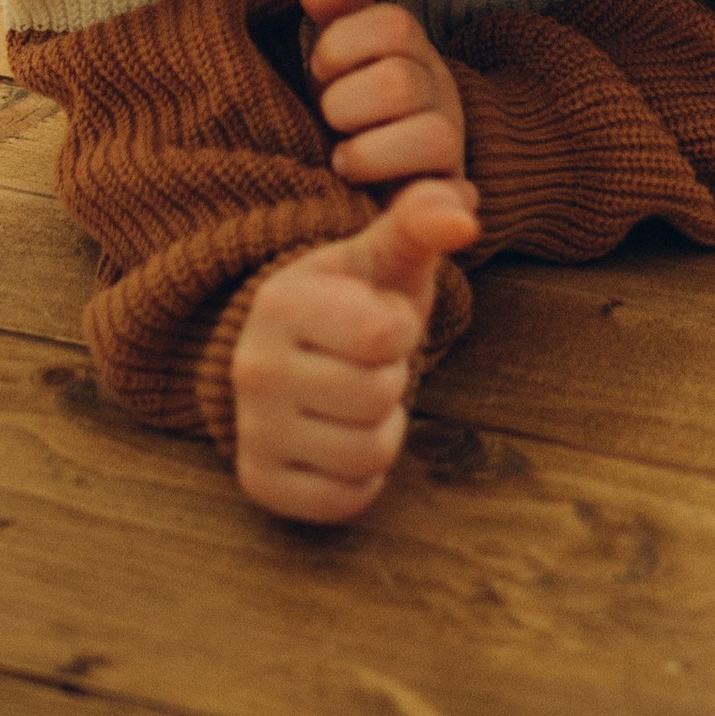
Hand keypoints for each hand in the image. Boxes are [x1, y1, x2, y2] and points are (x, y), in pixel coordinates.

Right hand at [231, 177, 479, 522]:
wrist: (296, 355)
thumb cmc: (355, 299)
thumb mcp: (384, 254)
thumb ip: (421, 220)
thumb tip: (463, 217)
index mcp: (279, 302)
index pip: (382, 333)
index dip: (400, 328)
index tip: (376, 318)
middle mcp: (252, 368)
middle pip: (377, 394)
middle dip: (390, 377)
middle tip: (364, 362)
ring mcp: (251, 429)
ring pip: (368, 452)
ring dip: (380, 427)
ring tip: (354, 397)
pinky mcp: (261, 482)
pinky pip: (345, 498)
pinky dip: (360, 476)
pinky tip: (340, 438)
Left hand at [300, 0, 466, 186]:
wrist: (390, 178)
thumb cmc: (356, 106)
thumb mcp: (343, 56)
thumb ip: (338, 13)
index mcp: (414, 52)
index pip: (394, 24)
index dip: (344, 43)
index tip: (321, 68)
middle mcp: (440, 92)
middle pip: (401, 81)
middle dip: (347, 101)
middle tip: (329, 119)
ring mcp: (451, 142)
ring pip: (433, 135)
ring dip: (368, 151)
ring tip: (341, 160)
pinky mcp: (452, 193)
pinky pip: (451, 191)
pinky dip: (408, 187)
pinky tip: (365, 188)